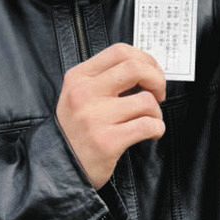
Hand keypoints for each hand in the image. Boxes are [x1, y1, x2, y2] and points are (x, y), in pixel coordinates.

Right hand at [56, 44, 166, 188]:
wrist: (60, 167)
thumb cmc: (76, 130)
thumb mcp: (79, 95)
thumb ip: (105, 79)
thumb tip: (146, 68)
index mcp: (78, 77)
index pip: (120, 52)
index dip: (145, 59)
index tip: (152, 72)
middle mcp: (84, 94)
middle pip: (135, 68)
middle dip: (157, 79)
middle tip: (159, 93)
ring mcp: (95, 118)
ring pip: (146, 100)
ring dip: (157, 111)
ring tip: (149, 119)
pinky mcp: (108, 141)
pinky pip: (148, 125)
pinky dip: (157, 128)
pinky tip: (151, 133)